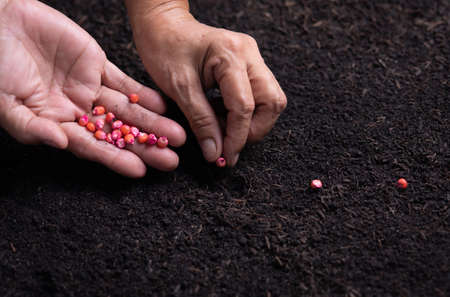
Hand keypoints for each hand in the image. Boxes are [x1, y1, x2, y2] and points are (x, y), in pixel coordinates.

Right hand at [0, 0, 185, 176]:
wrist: (0, 23)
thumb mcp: (6, 103)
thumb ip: (32, 127)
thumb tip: (60, 143)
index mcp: (58, 125)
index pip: (92, 147)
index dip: (115, 159)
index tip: (139, 170)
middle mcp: (78, 111)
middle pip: (118, 133)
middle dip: (145, 147)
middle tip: (171, 160)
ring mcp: (89, 88)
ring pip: (127, 110)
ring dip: (152, 123)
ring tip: (177, 136)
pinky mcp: (97, 65)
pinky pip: (123, 82)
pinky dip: (142, 94)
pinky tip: (161, 105)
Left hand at [127, 5, 286, 165]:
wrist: (163, 24)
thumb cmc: (165, 49)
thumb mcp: (179, 88)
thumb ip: (201, 122)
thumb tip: (216, 154)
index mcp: (231, 54)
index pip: (245, 106)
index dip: (237, 137)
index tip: (225, 158)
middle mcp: (250, 53)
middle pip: (272, 102)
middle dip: (254, 130)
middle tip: (229, 145)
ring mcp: (253, 57)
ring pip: (271, 100)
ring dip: (252, 123)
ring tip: (223, 129)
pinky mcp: (250, 64)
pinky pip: (260, 95)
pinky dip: (246, 113)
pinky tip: (223, 116)